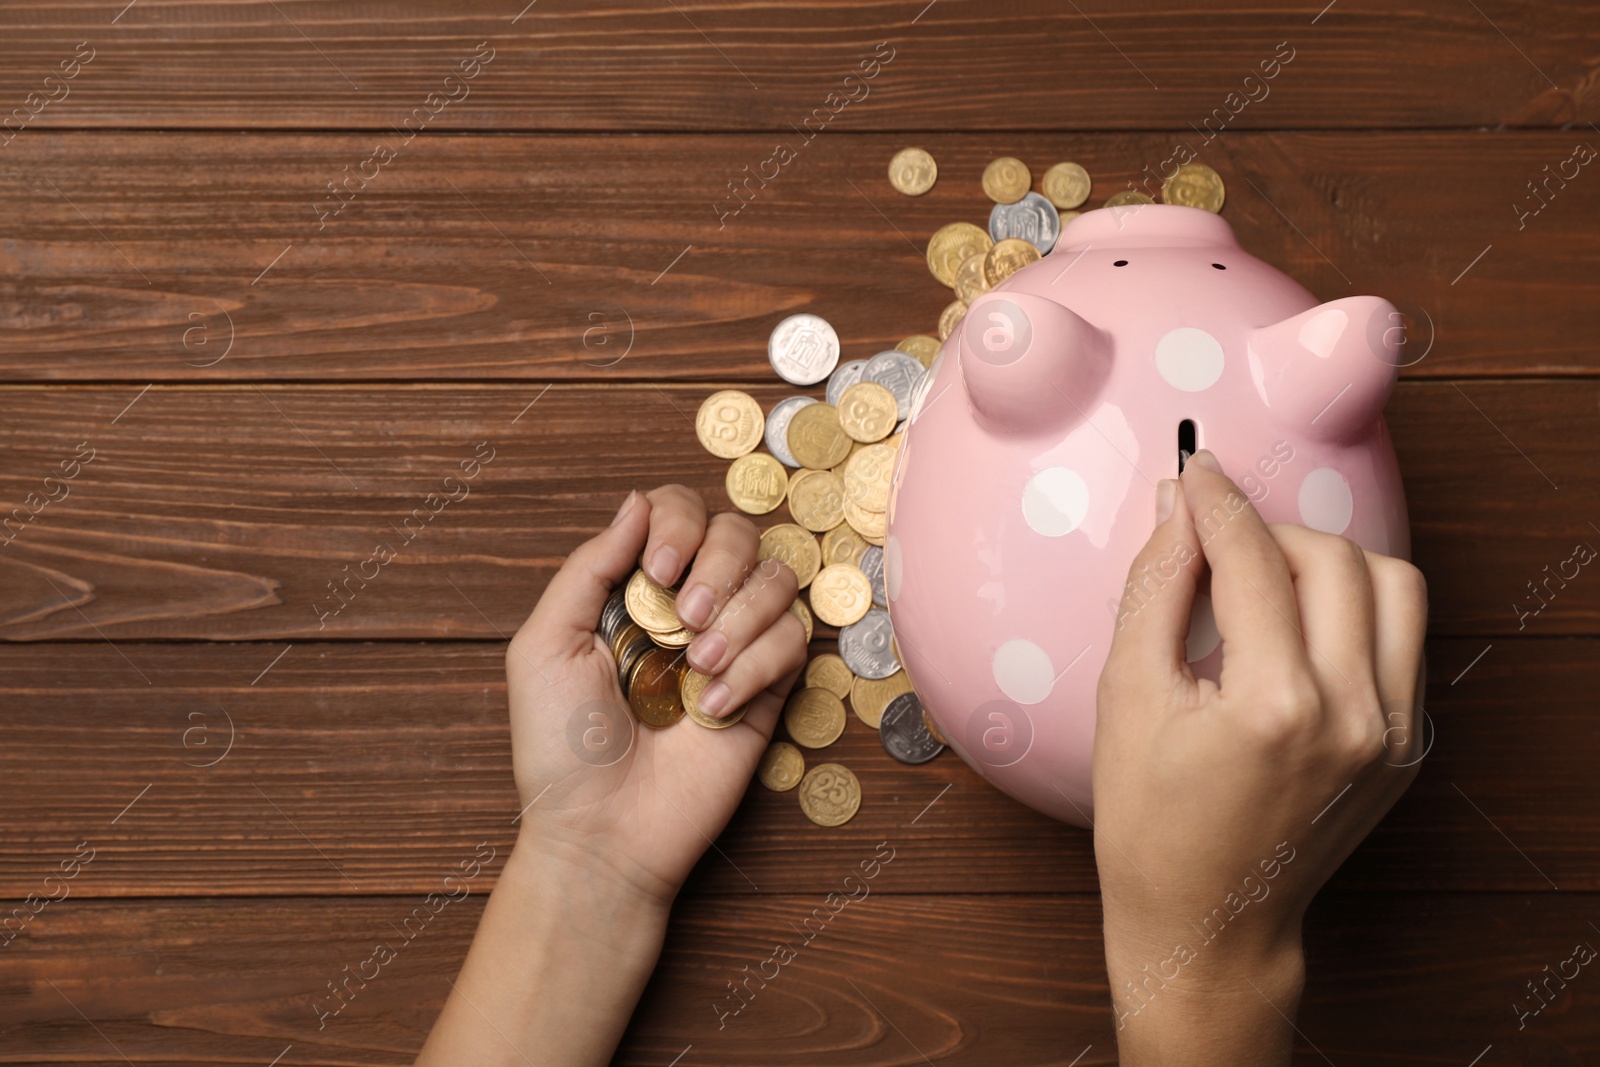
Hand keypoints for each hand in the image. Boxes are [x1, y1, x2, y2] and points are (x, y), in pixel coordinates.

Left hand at [505, 484, 808, 906]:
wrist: (602, 833)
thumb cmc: (560, 748)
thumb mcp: (546, 645)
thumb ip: (590, 566)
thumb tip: (638, 501)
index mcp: (634, 589)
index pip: (678, 513)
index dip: (678, 525)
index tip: (657, 572)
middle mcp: (688, 609)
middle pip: (738, 533)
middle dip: (717, 565)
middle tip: (683, 620)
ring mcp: (733, 647)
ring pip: (777, 581)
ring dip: (741, 615)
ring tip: (700, 665)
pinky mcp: (769, 692)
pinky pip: (793, 642)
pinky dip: (757, 665)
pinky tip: (714, 705)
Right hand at [1091, 450, 1427, 1062]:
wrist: (1208, 921)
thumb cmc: (1151, 825)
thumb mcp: (1127, 697)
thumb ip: (1154, 590)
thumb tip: (1178, 510)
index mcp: (1274, 706)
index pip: (1253, 559)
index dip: (1217, 502)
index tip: (1195, 473)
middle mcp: (1353, 715)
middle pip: (1331, 557)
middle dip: (1268, 530)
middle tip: (1216, 542)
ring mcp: (1392, 734)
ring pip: (1391, 585)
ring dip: (1326, 561)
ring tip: (1267, 581)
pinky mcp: (1408, 746)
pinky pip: (1402, 638)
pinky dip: (1356, 609)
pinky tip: (1299, 627)